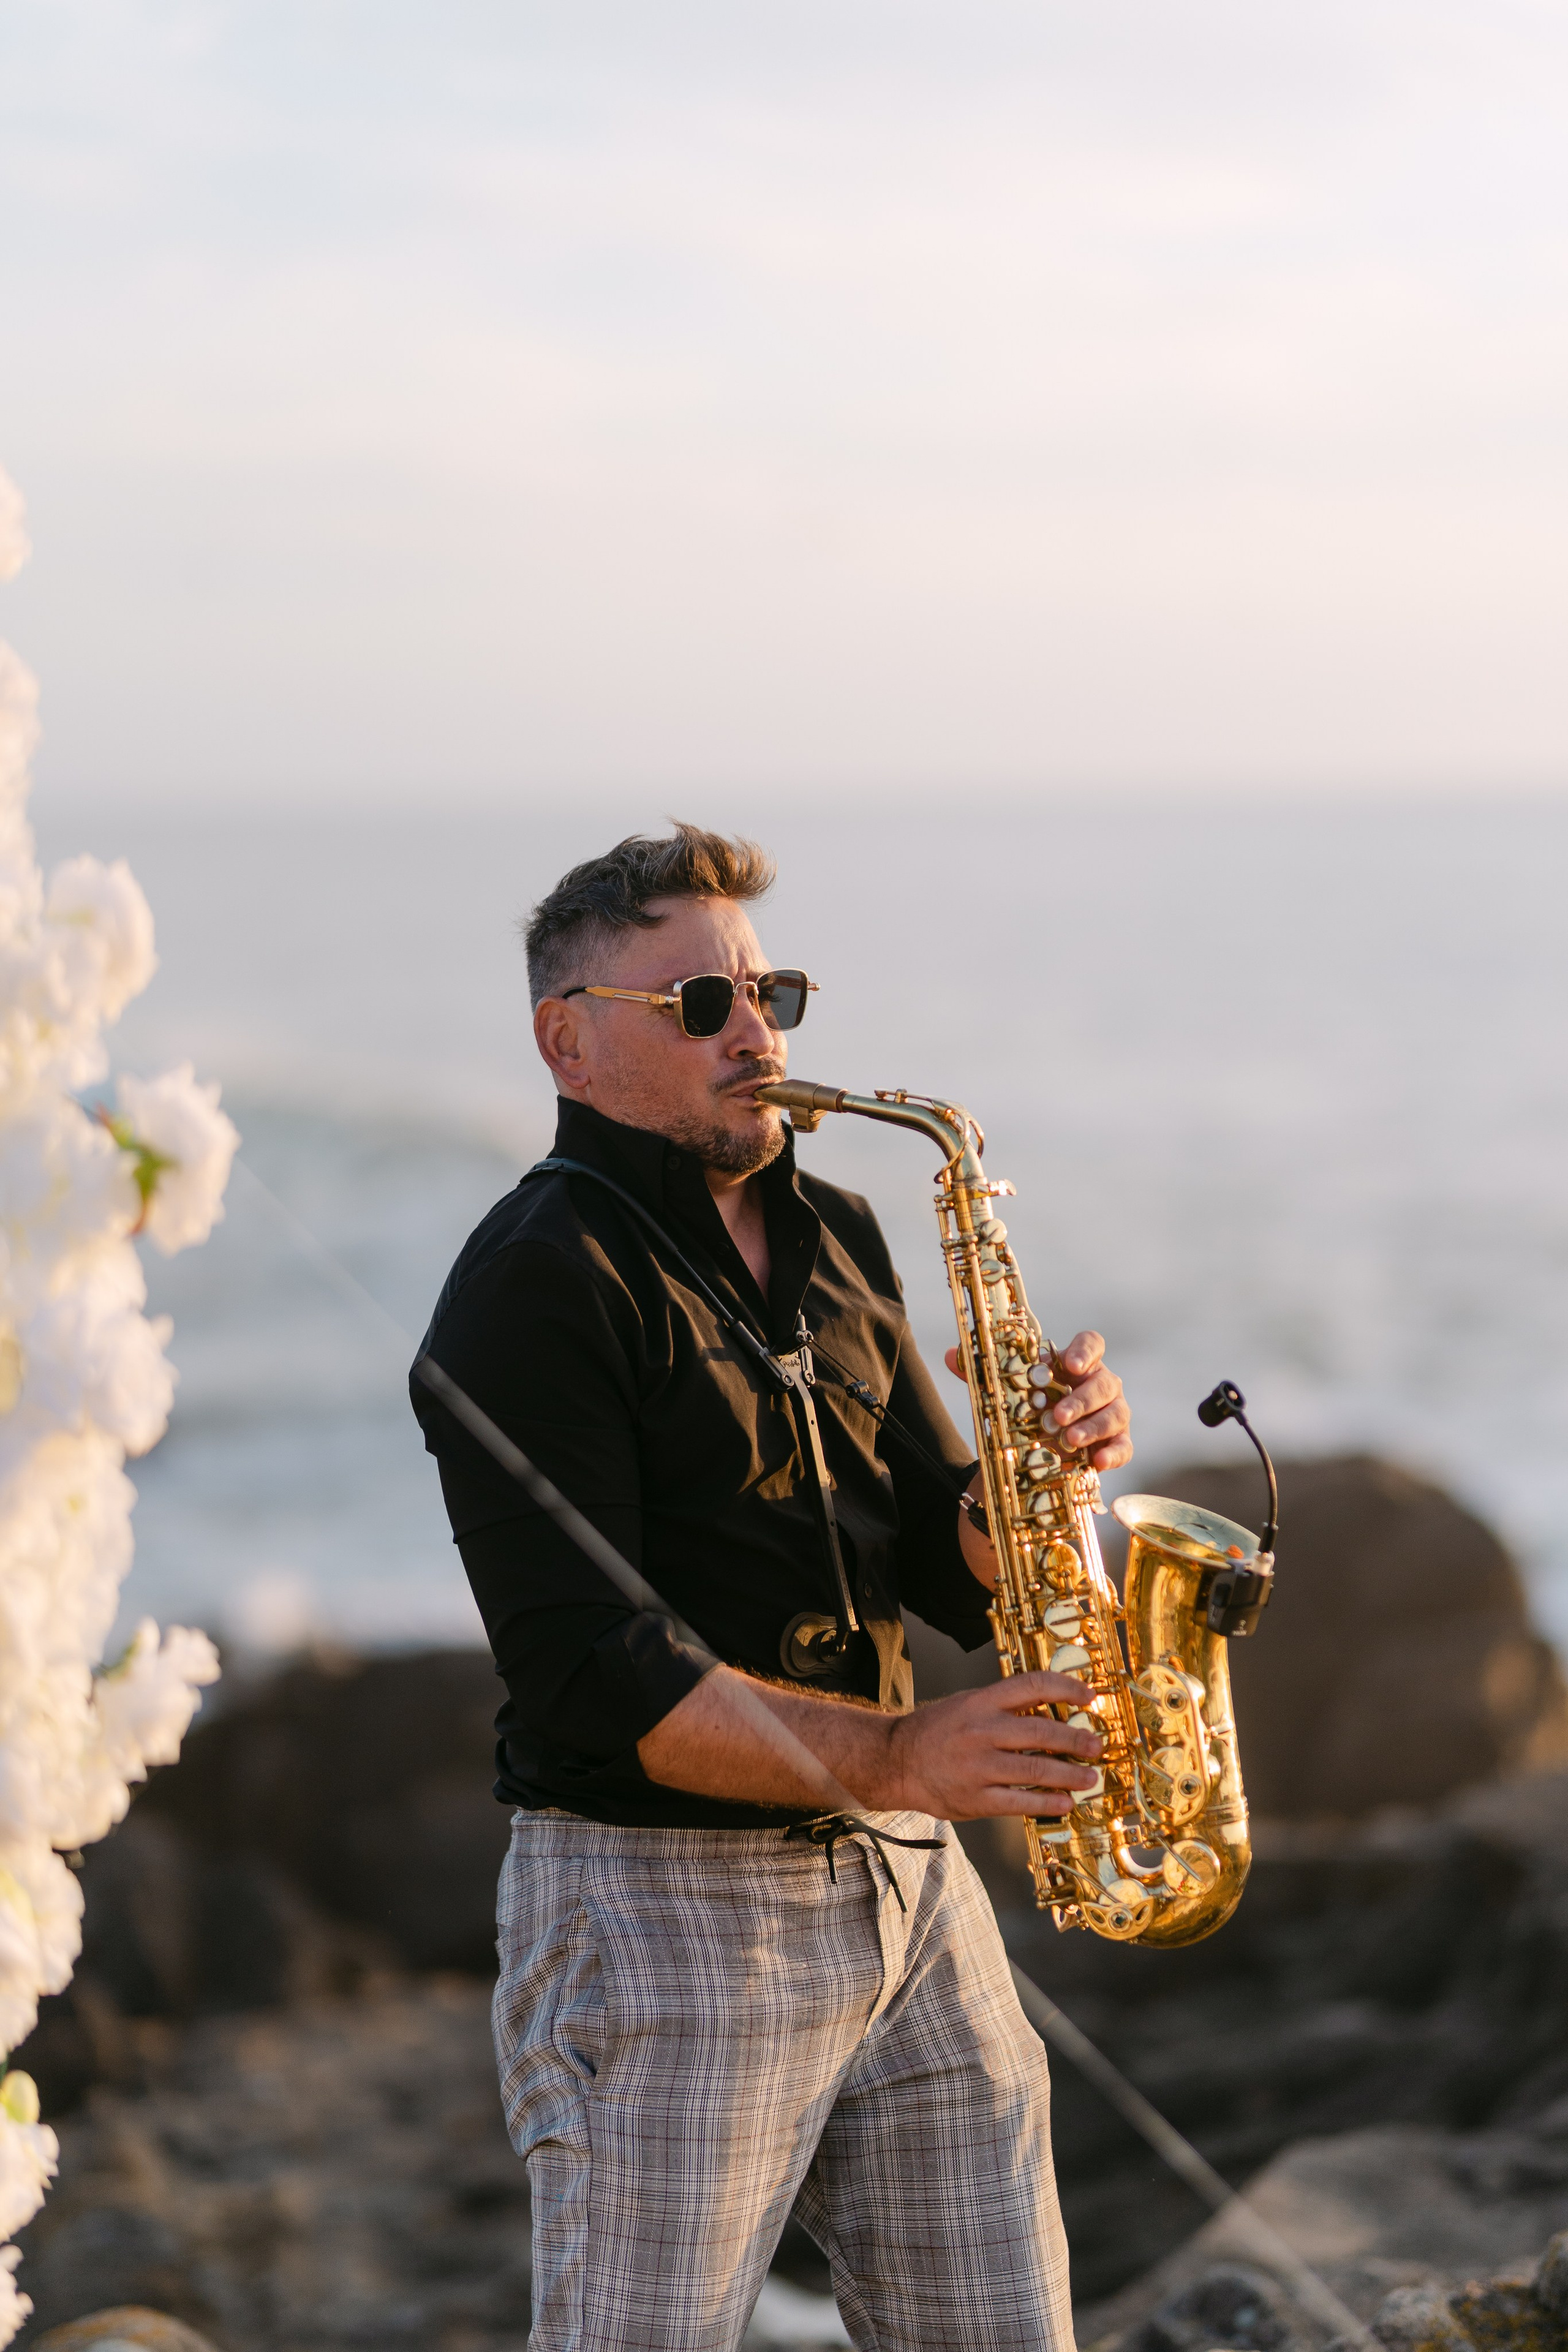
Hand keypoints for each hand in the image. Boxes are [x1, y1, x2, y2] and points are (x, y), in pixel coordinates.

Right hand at [887, 1672, 1104, 1820]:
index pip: (1032, 1685)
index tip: (1089, 1697)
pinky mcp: (976, 1798)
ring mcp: (979, 1767)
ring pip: (1035, 1770)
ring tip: (1089, 1778)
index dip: (1066, 1689)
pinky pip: (1019, 1802)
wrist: (896, 1761)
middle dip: (1076, 1740)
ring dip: (1069, 1775)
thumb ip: (1005, 1709)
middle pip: (1041, 1732)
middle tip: (1096, 1746)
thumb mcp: (968, 1705)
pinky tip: (1064, 1803)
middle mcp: (982, 1731)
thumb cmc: (938, 1732)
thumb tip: (1053, 1714)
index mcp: (981, 1702)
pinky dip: (1046, 1803)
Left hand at [943, 1327, 1132, 1472]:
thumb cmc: (1028, 1413)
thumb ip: (982, 1374)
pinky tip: (1098, 1461)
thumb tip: (951, 1355)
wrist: (1034, 1454)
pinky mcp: (1116, 1444)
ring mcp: (1112, 1414)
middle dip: (1082, 1399)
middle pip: (1104, 1382)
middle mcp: (1100, 1385)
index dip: (1085, 1350)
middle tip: (1058, 1415)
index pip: (1092, 1343)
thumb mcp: (1005, 1395)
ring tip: (1069, 1439)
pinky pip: (1123, 1447)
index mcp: (1076, 1365)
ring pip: (1115, 1414)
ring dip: (1093, 1426)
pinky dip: (1113, 1453)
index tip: (1070, 1364)